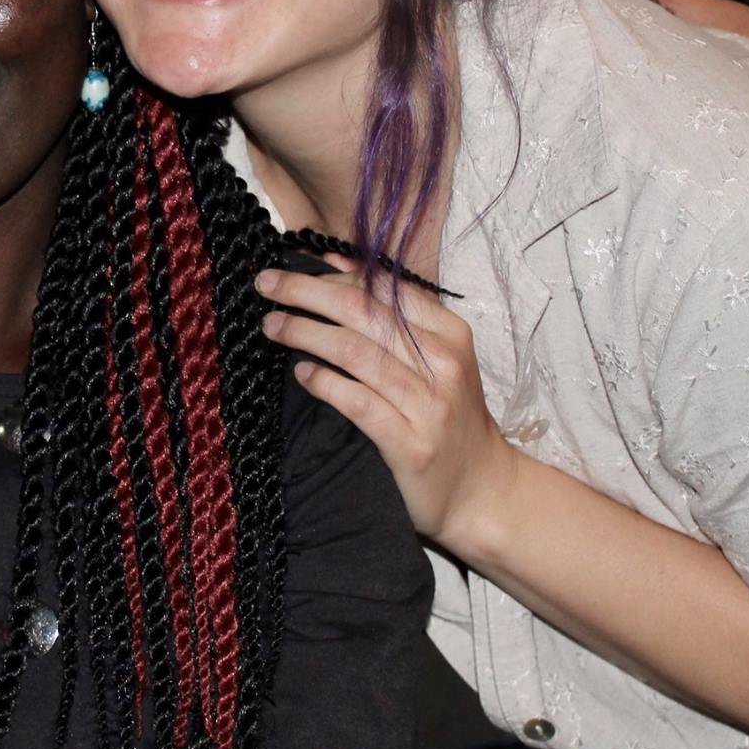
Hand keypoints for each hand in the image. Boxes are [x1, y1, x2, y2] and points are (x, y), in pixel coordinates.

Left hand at [257, 261, 519, 552]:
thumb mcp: (435, 358)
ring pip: (355, 352)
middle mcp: (442, 362)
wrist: (482, 488)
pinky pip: (357, 402)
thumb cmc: (447, 416)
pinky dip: (324, 383)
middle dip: (307, 291)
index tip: (297, 260)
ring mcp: (428, 404)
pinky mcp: (410, 444)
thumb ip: (393, 316)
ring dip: (305, 332)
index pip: (385, 288)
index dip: (335, 272)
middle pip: (363, 312)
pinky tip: (301, 373)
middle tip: (267, 282)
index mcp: (449, 332)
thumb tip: (335, 266)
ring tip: (272, 324)